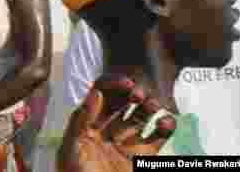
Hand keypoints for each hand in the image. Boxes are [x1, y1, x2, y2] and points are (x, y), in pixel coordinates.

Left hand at [58, 75, 175, 171]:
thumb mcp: (73, 148)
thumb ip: (83, 119)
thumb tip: (96, 92)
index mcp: (85, 124)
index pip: (99, 96)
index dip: (112, 85)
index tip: (127, 83)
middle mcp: (106, 130)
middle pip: (121, 102)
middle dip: (132, 93)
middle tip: (138, 94)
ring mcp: (125, 142)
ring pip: (140, 116)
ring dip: (149, 105)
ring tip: (152, 106)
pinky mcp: (142, 156)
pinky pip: (157, 136)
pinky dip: (165, 125)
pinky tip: (166, 121)